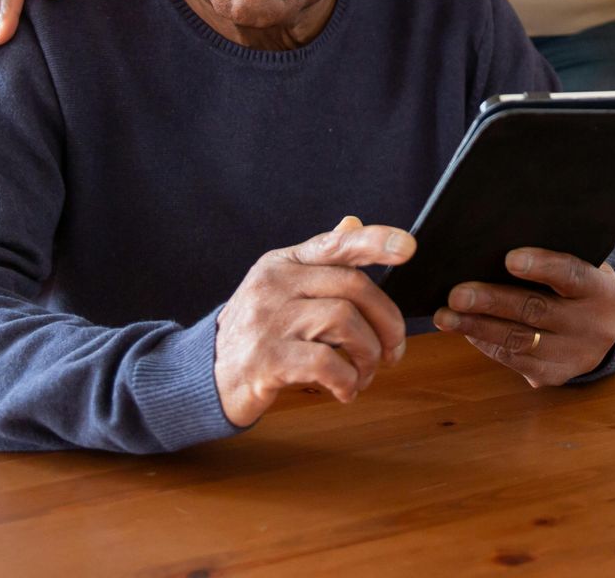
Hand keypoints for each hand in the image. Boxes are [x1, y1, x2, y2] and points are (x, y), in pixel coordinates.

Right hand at [212, 216, 413, 427]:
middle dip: (386, 322)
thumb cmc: (257, 331)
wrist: (206, 374)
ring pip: (344, 322)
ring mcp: (268, 321)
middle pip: (353, 288)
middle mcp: (274, 284)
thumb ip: (319, 262)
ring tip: (365, 374)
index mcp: (283, 263)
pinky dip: (347, 380)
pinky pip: (326, 362)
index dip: (375, 242)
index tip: (408, 246)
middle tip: (393, 351)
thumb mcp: (282, 289)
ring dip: (368, 354)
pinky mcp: (266, 360)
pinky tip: (345, 390)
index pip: (335, 244)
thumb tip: (354, 223)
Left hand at [432, 248, 614, 386]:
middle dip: (493, 301)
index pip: (573, 275)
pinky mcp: (555, 376)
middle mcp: (596, 327)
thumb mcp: (583, 267)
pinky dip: (485, 343)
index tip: (509, 258)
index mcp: (606, 292)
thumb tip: (494, 247)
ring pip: (519, 340)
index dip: (542, 266)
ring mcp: (576, 356)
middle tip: (457, 293)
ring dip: (477, 327)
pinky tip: (465, 330)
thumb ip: (552, 260)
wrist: (604, 328)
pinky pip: (514, 360)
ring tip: (447, 315)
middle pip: (537, 310)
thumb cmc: (579, 284)